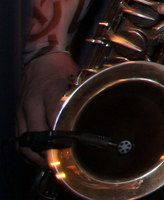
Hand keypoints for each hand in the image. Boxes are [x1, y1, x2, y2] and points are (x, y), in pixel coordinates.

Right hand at [16, 52, 78, 166]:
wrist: (41, 58)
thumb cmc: (60, 69)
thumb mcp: (75, 79)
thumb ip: (78, 98)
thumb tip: (89, 117)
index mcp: (50, 92)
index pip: (53, 119)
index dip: (60, 136)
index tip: (69, 146)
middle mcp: (32, 102)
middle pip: (36, 134)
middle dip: (46, 151)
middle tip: (57, 160)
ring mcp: (22, 108)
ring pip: (23, 140)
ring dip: (34, 154)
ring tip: (47, 162)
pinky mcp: (16, 113)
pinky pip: (18, 136)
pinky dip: (25, 148)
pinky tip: (35, 154)